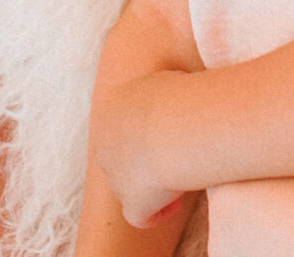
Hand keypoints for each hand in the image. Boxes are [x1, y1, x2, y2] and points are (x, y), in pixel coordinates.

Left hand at [91, 72, 190, 229]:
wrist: (178, 125)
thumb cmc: (186, 96)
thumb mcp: (173, 79)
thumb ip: (170, 88)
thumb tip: (187, 90)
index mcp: (115, 107)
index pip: (126, 122)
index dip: (151, 129)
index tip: (175, 130)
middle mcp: (106, 142)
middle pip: (122, 155)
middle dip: (146, 159)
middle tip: (177, 156)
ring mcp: (115, 175)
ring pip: (129, 186)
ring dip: (153, 185)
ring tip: (183, 179)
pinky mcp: (130, 201)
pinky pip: (140, 216)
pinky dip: (157, 214)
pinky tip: (177, 205)